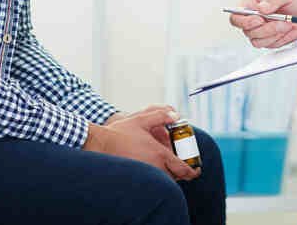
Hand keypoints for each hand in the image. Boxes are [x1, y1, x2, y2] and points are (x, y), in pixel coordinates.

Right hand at [85, 107, 200, 181]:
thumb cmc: (120, 132)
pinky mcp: (138, 177)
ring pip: (164, 180)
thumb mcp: (141, 119)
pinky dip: (158, 176)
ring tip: (170, 165)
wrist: (100, 144)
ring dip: (170, 175)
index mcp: (159, 154)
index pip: (182, 169)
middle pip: (175, 178)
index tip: (196, 170)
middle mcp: (154, 167)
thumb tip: (176, 115)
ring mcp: (146, 174)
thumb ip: (160, 116)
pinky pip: (153, 180)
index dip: (192, 171)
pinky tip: (154, 166)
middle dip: (182, 173)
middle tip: (185, 167)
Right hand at [229, 0, 296, 48]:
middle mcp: (253, 18)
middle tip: (283, 21)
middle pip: (247, 31)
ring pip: (257, 41)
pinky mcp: (269, 40)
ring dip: (274, 34)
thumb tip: (262, 8)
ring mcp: (260, 30)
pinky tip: (287, 28)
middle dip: (266, 28)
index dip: (244, 21)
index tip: (260, 19)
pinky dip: (279, 38)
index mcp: (251, 3)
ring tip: (287, 23)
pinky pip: (269, 45)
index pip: (236, 16)